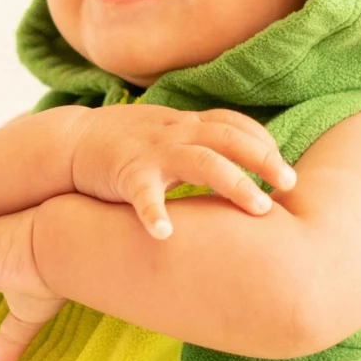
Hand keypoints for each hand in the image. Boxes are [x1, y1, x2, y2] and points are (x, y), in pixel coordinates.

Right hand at [68, 104, 294, 240]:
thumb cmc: (127, 145)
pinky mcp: (126, 173)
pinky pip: (145, 194)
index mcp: (186, 126)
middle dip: (263, 160)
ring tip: (260, 209)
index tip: (286, 170)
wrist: (70, 144)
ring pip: (202, 161)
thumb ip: (201, 145)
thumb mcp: (169, 136)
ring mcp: (153, 152)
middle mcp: (176, 134)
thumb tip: (242, 166)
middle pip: (229, 139)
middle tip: (291, 184)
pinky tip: (166, 235)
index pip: (234, 126)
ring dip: (234, 183)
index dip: (263, 144)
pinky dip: (156, 214)